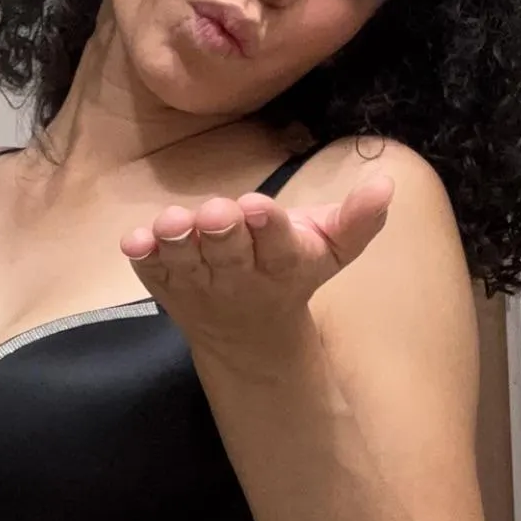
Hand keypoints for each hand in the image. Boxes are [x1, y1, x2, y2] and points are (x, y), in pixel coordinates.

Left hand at [119, 171, 393, 353]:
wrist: (248, 335)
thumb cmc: (289, 271)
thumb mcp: (331, 250)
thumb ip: (357, 220)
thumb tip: (386, 184)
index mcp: (284, 263)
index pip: (279, 245)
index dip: (268, 226)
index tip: (257, 205)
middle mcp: (239, 277)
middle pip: (229, 253)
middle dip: (223, 232)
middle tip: (217, 212)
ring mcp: (199, 284)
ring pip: (187, 264)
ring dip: (178, 244)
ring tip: (172, 222)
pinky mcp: (167, 285)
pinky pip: (153, 273)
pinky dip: (144, 258)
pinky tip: (134, 241)